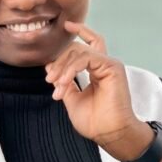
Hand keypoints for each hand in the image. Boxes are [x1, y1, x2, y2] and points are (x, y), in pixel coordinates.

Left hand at [44, 21, 149, 156]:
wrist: (110, 133)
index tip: (65, 27)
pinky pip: (87, 57)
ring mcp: (110, 64)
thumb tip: (51, 69)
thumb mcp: (73, 99)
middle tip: (49, 79)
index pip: (87, 45)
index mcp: (97, 70)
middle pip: (77, 48)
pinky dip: (72, 68)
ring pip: (80, 52)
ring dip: (63, 68)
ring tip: (57, 86)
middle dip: (59, 62)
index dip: (78, 33)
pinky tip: (65, 81)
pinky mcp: (113, 67)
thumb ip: (64, 82)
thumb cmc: (95, 121)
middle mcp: (104, 64)